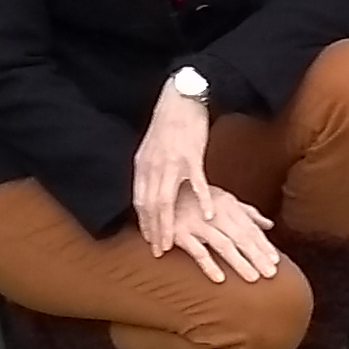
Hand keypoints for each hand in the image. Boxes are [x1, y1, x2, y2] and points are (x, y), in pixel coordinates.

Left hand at [134, 94, 281, 280]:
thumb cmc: (168, 125)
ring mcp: (172, 162)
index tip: (149, 241)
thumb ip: (149, 172)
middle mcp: (153, 166)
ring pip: (167, 200)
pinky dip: (202, 200)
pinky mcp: (191, 156)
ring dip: (169, 224)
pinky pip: (196, 183)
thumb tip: (147, 193)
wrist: (180, 99)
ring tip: (174, 243)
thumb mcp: (150, 149)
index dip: (144, 223)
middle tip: (159, 250)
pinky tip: (208, 215)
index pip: (140, 201)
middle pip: (151, 206)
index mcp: (142, 165)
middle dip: (154, 230)